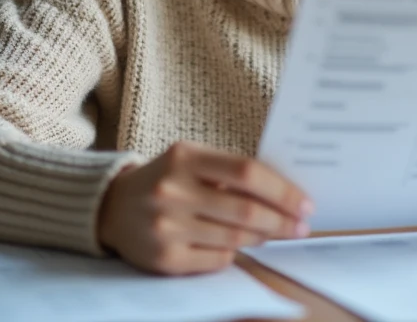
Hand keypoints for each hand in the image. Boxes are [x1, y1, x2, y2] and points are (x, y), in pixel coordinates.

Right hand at [98, 141, 313, 274]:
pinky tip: (240, 246)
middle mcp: (173, 190)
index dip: (282, 190)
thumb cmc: (165, 180)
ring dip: (263, 237)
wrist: (111, 207)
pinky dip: (235, 252)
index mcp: (185, 157)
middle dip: (282, 220)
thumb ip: (230, 171)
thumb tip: (284, 192)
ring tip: (276, 233)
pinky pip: (217, 259)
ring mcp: (166, 226)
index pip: (247, 173)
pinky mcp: (164, 258)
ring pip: (235, 238)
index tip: (305, 203)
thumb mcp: (191, 160)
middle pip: (245, 210)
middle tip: (301, 226)